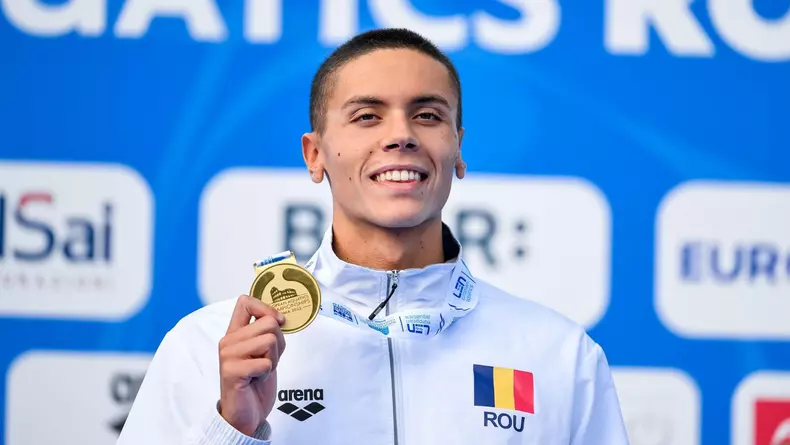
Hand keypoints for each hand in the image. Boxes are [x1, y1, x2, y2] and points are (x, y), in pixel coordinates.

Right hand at [218, 295, 286, 435]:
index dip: (267, 309)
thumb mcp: (265, 353)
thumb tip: (280, 318)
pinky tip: (256, 380)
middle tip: (266, 361)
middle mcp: (228, 341)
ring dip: (273, 358)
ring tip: (261, 371)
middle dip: (277, 344)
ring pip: (269, 340)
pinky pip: (265, 362)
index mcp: (235, 333)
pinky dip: (267, 372)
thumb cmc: (256, 383)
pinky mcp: (231, 371)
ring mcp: (227, 356)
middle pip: (268, 323)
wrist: (247, 415)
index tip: (278, 323)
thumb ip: (268, 333)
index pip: (245, 302)